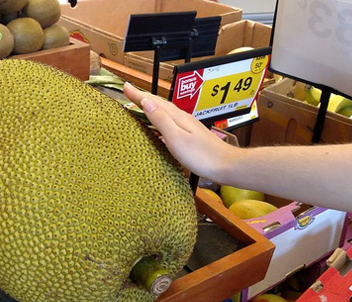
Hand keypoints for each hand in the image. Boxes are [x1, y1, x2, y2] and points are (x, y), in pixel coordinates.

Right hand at [123, 82, 237, 181]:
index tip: (125, 86)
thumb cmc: (201, 156)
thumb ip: (161, 120)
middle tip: (128, 92)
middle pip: (159, 104)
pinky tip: (159, 125)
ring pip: (165, 112)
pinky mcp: (190, 135)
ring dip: (151, 107)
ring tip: (139, 105)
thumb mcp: (176, 138)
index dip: (138, 95)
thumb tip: (147, 102)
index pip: (153, 102)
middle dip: (143, 97)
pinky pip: (170, 122)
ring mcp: (187, 126)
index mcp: (177, 117)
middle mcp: (182, 118)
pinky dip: (159, 119)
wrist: (226, 165)